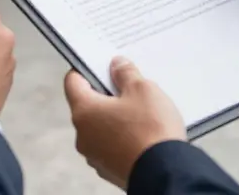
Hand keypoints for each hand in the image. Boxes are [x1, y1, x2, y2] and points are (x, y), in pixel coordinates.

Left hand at [64, 57, 185, 188]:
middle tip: (128, 87)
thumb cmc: (151, 129)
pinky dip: (122, 137)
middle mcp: (83, 136)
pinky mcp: (110, 170)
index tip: (102, 65)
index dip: (85, 69)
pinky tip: (143, 133)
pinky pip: (111, 146)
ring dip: (115, 117)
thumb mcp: (142, 89)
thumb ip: (125, 73)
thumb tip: (116, 65)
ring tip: (141, 112)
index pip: (72, 82)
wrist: (165, 174)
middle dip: (106, 94)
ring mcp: (95, 156)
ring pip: (100, 127)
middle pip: (87, 105)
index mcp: (84, 111)